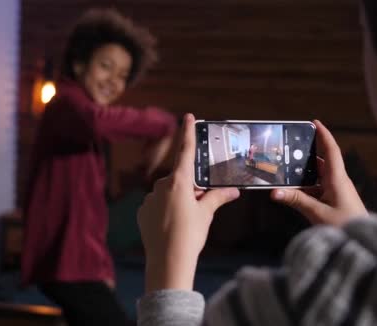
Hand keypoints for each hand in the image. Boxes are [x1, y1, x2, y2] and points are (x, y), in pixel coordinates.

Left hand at [137, 114, 239, 292]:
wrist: (168, 260)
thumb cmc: (190, 234)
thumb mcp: (206, 214)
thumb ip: (217, 197)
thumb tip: (234, 190)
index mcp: (179, 182)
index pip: (185, 151)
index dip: (187, 132)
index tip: (186, 116)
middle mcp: (161, 186)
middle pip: (179, 179)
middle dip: (190, 188)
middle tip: (200, 206)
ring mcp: (149, 198)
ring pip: (168, 193)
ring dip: (178, 200)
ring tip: (186, 222)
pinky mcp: (142, 212)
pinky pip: (157, 205)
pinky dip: (165, 211)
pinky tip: (171, 226)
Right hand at [271, 120, 367, 225]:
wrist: (361, 243)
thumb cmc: (345, 227)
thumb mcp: (317, 213)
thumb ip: (295, 201)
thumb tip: (274, 192)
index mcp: (337, 179)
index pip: (332, 151)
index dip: (324, 135)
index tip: (314, 123)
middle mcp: (338, 182)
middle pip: (322, 161)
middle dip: (307, 152)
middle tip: (291, 145)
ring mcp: (336, 191)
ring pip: (317, 176)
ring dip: (303, 172)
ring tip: (286, 167)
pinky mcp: (333, 201)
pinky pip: (316, 188)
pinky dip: (304, 187)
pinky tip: (292, 190)